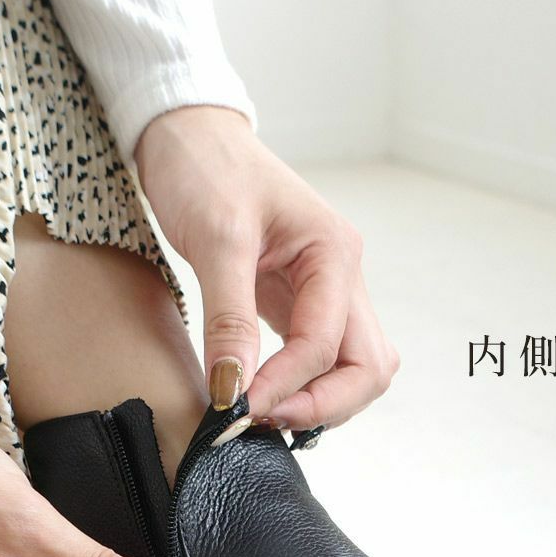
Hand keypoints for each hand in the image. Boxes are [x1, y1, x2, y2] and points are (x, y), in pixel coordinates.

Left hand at [135, 105, 398, 430]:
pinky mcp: (302, 305)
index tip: (237, 408)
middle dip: (324, 405)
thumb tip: (232, 388)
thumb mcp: (215, 240)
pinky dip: (302, 387)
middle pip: (367, 368)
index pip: (326, 345)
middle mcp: (343, 276)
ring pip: (354, 370)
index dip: (285, 386)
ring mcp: (328, 293)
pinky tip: (265, 396)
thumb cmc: (206, 168)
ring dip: (319, 403)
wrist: (188, 134)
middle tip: (264, 422)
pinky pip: (322, 360)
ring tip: (264, 414)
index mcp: (334, 253)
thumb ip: (230, 319)